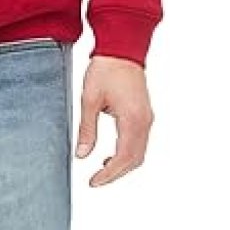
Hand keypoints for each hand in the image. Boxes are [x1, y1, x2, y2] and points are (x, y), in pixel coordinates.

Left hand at [75, 54, 153, 186]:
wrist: (121, 48)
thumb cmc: (106, 69)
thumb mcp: (89, 99)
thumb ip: (87, 129)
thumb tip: (82, 155)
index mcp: (132, 119)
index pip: (124, 158)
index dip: (109, 175)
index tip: (93, 182)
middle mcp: (144, 121)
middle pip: (135, 160)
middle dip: (116, 173)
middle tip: (96, 180)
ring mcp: (147, 117)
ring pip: (139, 152)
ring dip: (123, 165)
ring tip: (102, 170)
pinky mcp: (144, 113)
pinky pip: (139, 141)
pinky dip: (127, 153)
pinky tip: (111, 154)